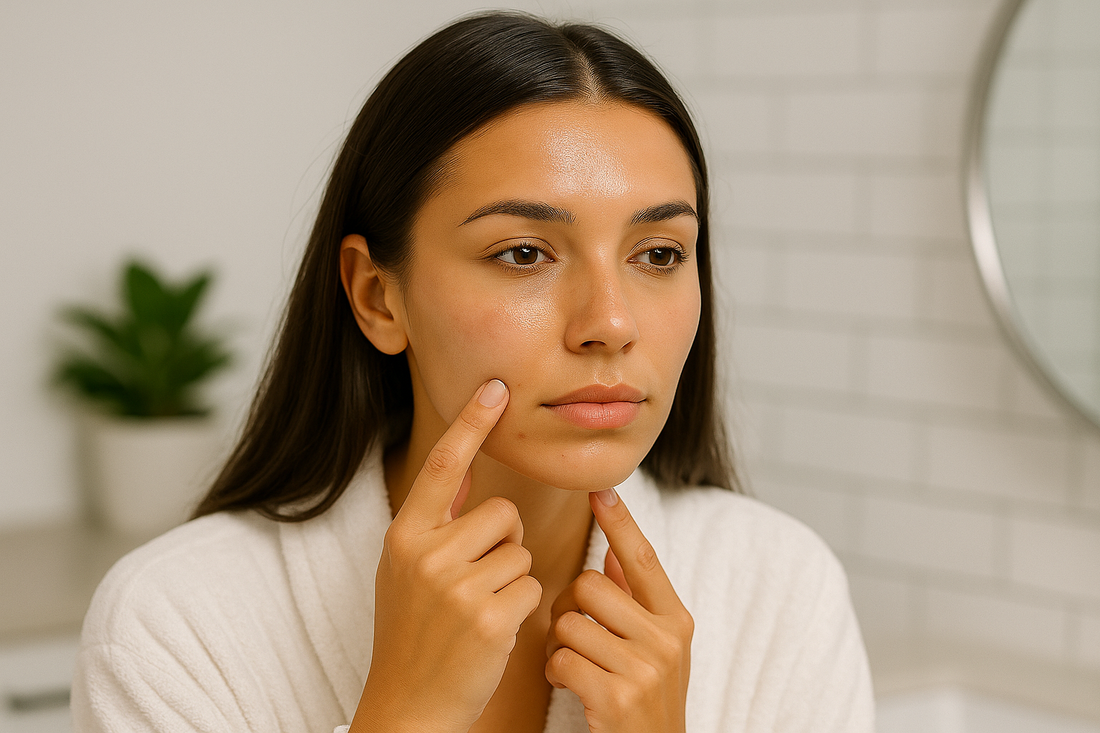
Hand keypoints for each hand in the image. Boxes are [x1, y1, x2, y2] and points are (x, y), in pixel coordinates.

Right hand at [351, 379, 542, 732]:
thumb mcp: (406, 570)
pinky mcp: (489, 616)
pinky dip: (522, 607)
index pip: (443, 466)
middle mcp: (426, 554)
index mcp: (404, 535)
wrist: (408, 704)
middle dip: (503, 542)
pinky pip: (533, 586)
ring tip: (478, 610)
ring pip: (521, 551)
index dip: (470, 423)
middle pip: (502, 513)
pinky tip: (492, 631)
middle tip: (476, 581)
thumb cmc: (413, 632)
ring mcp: (456, 586)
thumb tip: (464, 471)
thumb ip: (434, 523)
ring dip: (513, 579)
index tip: (495, 387)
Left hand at [545, 488, 692, 732]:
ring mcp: (644, 669)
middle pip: (589, 585)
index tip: (600, 491)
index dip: (620, 522)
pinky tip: (569, 686)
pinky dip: (555, 673)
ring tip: (574, 665)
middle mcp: (667, 640)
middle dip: (567, 607)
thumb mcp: (655, 649)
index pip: (644, 559)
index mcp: (676, 620)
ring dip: (559, 645)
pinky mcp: (618, 698)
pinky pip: (560, 660)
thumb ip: (635, 601)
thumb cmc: (645, 701)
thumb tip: (611, 552)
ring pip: (569, 622)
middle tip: (572, 634)